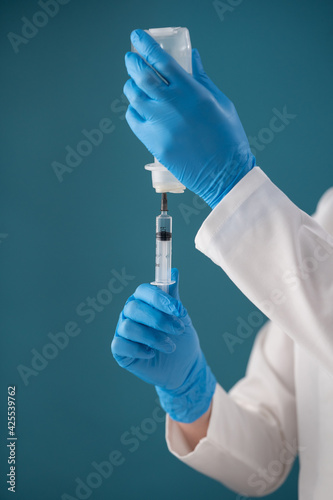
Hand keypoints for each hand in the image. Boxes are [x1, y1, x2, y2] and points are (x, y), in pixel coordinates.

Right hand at [111, 269, 215, 422]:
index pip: (143, 290)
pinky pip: (121, 344)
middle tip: (178, 329)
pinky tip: (152, 354)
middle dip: (159, 320)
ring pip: (129, 327)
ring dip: (153, 337)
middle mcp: (130, 313)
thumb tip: (173, 272)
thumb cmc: (181, 338)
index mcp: (143, 301)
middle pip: (135, 308)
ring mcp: (123, 330)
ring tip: (170, 346)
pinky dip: (139, 349)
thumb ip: (174, 296)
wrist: (183, 367)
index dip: (159, 299)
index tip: (179, 309)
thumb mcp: (181, 316)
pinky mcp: (119, 349)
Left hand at [123, 29, 254, 208]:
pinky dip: (133, 110)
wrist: (224, 174)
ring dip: (131, 85)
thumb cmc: (228, 138)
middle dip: (132, 62)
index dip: (145, 44)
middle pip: (141, 75)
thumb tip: (192, 57)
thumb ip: (202, 79)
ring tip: (135, 82)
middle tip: (131, 58)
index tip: (137, 37)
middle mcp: (171, 106)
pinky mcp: (153, 143)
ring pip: (134, 97)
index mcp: (190, 92)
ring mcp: (159, 125)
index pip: (160, 59)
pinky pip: (133, 120)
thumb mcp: (221, 102)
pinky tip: (139, 107)